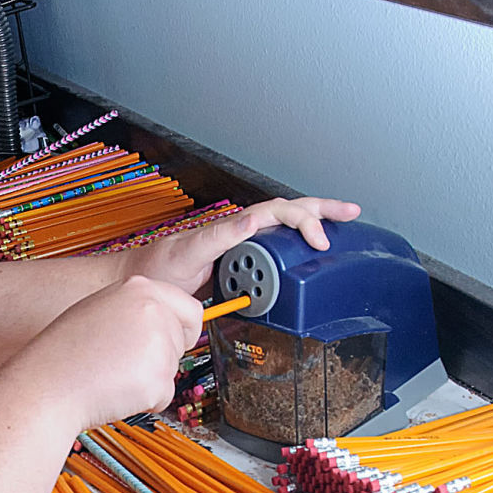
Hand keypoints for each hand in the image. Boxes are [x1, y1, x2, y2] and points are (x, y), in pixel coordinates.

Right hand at [4, 274, 203, 433]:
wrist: (46, 385)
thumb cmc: (63, 352)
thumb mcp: (98, 310)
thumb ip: (134, 311)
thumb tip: (163, 321)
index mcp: (138, 288)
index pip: (189, 307)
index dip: (184, 328)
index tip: (180, 339)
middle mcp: (153, 311)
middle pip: (182, 340)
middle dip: (162, 356)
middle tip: (124, 364)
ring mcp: (159, 344)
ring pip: (172, 368)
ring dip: (150, 378)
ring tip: (112, 375)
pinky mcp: (159, 379)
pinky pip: (164, 395)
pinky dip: (144, 400)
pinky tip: (114, 391)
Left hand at [123, 196, 362, 293]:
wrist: (142, 282)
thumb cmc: (159, 267)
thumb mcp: (188, 252)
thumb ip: (219, 236)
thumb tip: (253, 220)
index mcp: (235, 227)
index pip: (278, 213)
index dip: (303, 221)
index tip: (319, 240)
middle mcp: (242, 233)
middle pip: (289, 213)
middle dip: (322, 210)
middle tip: (351, 213)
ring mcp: (242, 247)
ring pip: (285, 229)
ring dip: (315, 222)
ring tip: (343, 223)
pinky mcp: (240, 264)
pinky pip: (276, 250)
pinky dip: (297, 246)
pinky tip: (311, 252)